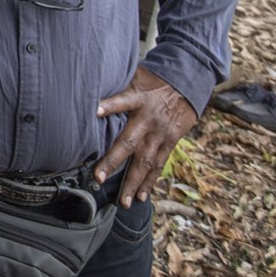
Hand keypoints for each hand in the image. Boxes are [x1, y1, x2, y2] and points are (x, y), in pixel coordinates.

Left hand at [94, 66, 196, 207]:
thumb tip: (88, 83)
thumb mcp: (134, 75)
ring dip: (133, 182)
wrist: (187, 84)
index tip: (94, 110)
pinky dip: (149, 182)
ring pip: (145, 161)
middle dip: (113, 161)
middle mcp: (149, 119)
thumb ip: (116, 83)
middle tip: (98, 177)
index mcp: (138, 98)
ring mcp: (160, 134)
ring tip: (122, 201)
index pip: (121, 101)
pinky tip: (140, 196)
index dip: (109, 105)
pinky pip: (158, 165)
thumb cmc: (153, 79)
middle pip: (129, 141)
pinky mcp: (169, 143)